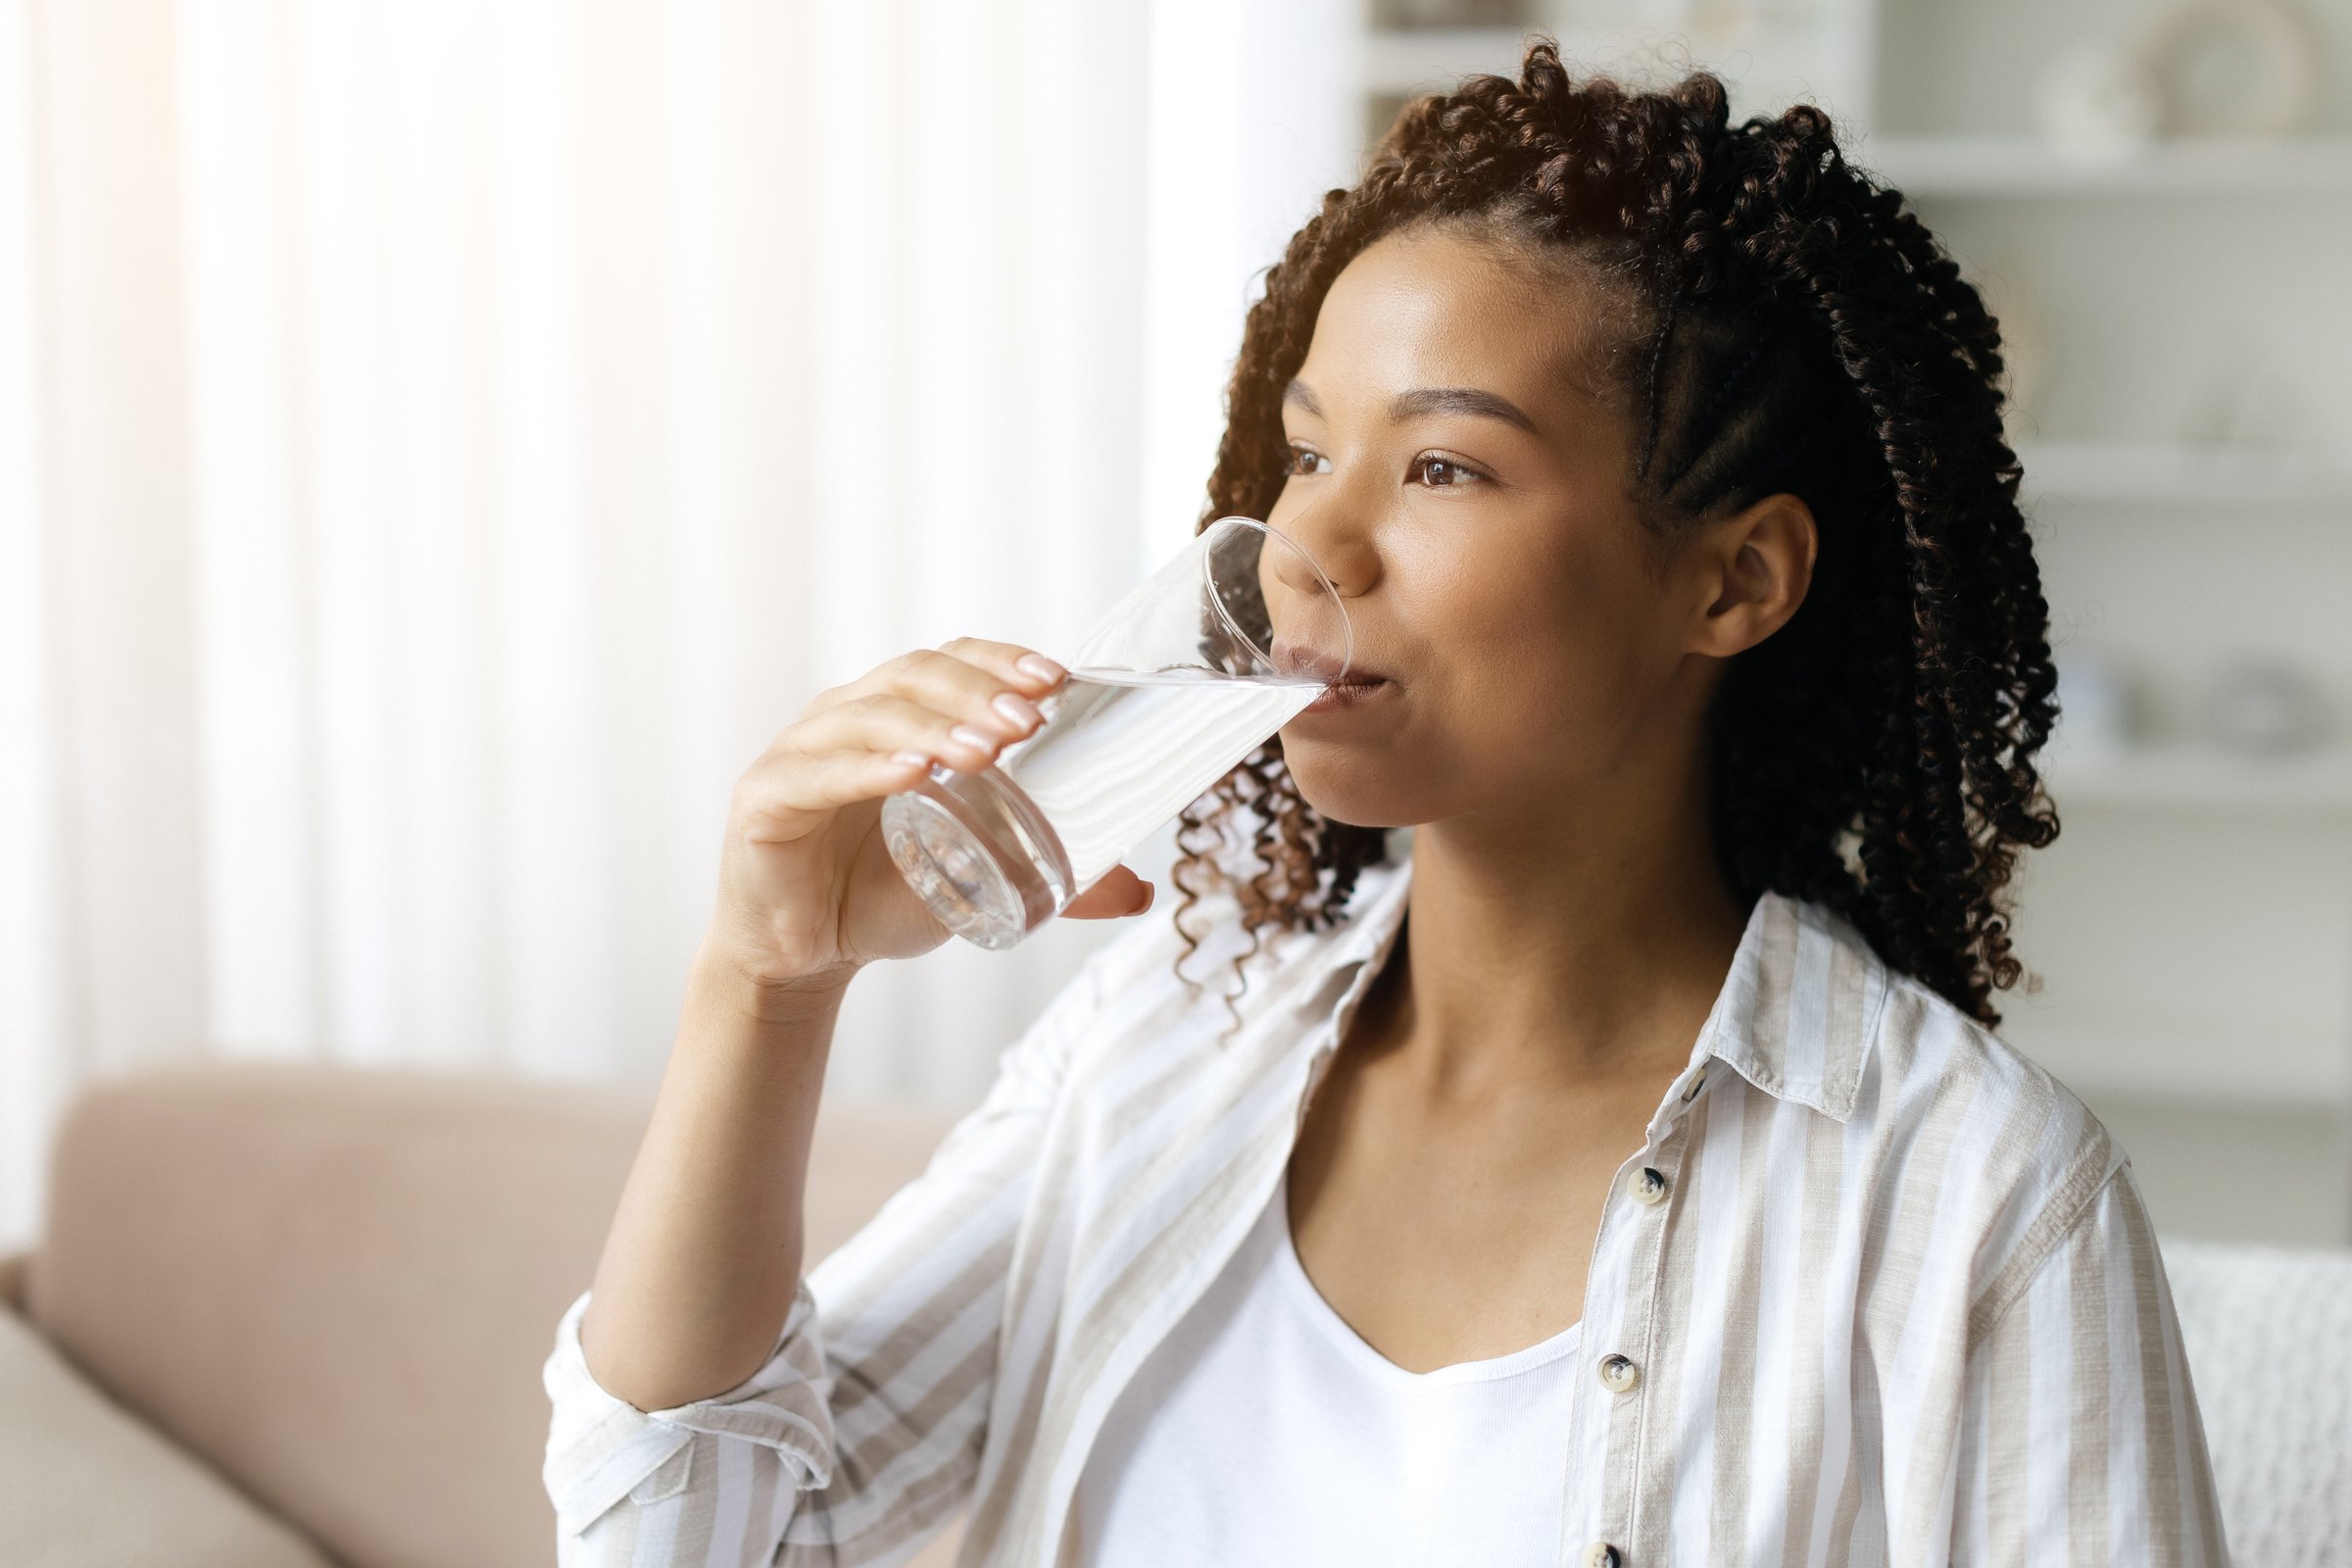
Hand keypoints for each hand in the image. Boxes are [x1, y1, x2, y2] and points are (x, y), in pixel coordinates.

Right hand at [700, 638, 1156, 989]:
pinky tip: (911, 775)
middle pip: (914, 675)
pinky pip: (819, 773)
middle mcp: (847, 716)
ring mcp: (802, 751)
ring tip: (987, 752)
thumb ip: (1053, 881)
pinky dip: (868, 769)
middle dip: (977, 691)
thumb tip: (1138, 893)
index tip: (1055, 678)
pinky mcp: (764, 798)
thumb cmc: (882, 896)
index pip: (950, 661)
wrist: (801, 955)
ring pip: (871, 716)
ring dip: (934, 727)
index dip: (999, 660)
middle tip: (1031, 721)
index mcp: (897, 715)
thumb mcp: (978, 879)